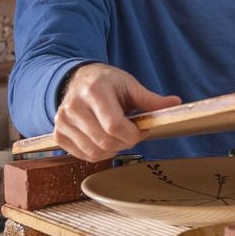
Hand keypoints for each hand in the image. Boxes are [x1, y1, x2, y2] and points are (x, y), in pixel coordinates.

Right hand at [53, 63, 180, 161]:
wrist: (78, 80)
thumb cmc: (106, 82)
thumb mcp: (129, 85)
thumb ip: (150, 99)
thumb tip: (175, 103)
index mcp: (94, 91)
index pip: (114, 125)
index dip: (133, 134)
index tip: (142, 130)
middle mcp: (74, 106)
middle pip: (104, 141)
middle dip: (125, 143)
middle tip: (132, 134)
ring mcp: (63, 121)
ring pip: (93, 152)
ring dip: (112, 150)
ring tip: (118, 136)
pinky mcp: (59, 134)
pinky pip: (82, 155)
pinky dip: (98, 153)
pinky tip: (105, 140)